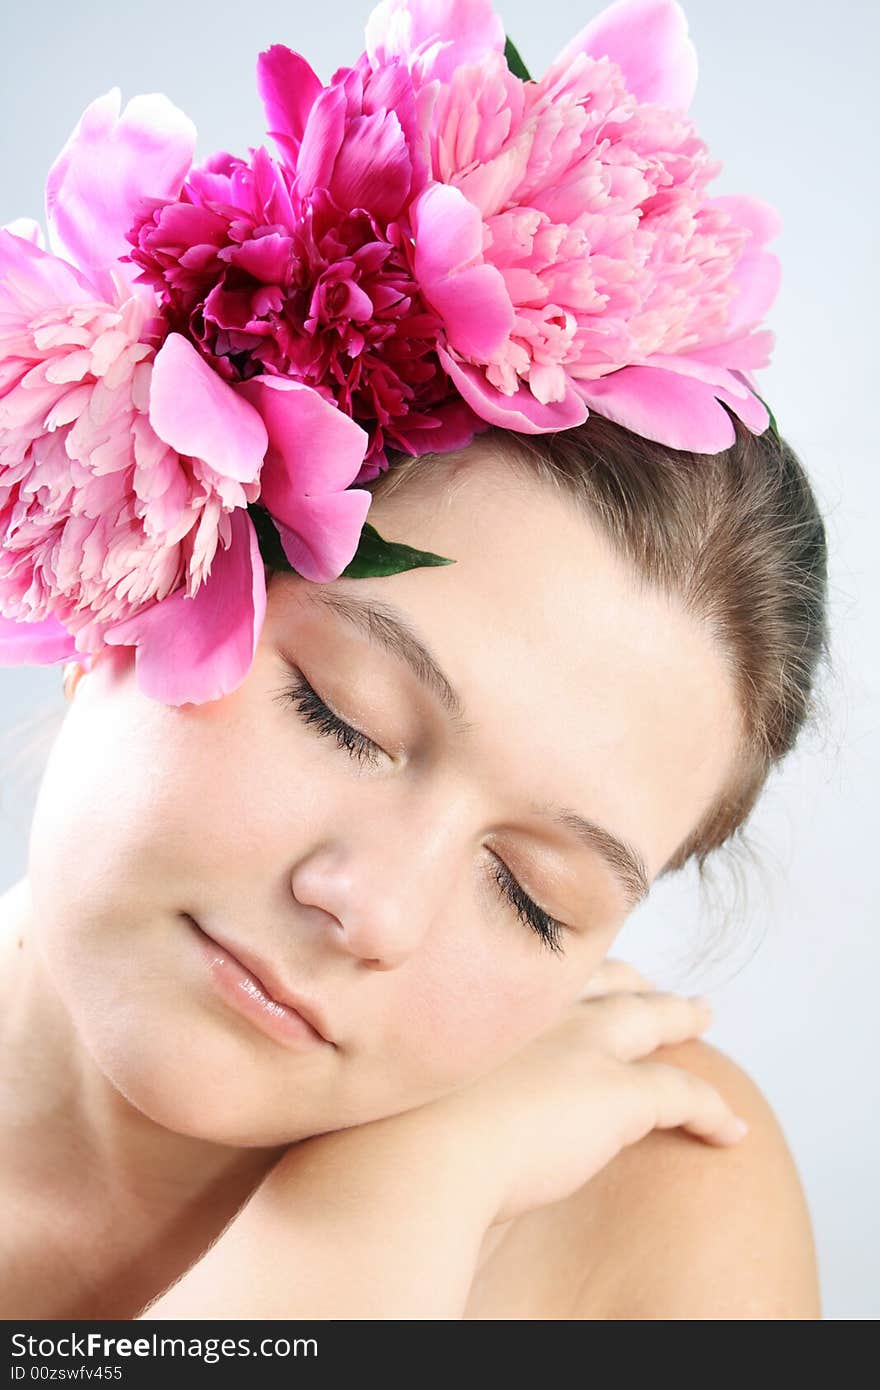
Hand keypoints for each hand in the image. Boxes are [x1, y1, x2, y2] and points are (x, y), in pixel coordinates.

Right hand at [419, 957, 747, 1226]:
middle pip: (600, 978)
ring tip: (700, 1013)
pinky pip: (683, 1095)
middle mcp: (537, 1007)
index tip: (572, 964)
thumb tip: (395, 1092)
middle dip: (627, 977)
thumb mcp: (391, 1077)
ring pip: (650, 1019)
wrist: (410, 1153)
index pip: (540, 967)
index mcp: (487, 998)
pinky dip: (712, 1112)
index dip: (564, 966)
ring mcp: (581, 1044)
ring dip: (678, 1016)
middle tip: (645, 980)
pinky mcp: (617, 1094)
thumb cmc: (378, 1129)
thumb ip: (412, 1070)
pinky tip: (729, 1129)